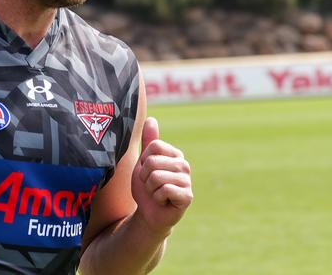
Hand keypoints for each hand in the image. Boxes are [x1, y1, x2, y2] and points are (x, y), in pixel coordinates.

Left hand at [131, 117, 192, 235]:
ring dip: (150, 189)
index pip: (153, 147)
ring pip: (156, 177)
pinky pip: (164, 190)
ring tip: (157, 193)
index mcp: (174, 154)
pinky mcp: (188, 196)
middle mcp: (183, 164)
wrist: (150, 212)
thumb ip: (148, 141)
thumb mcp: (143, 162)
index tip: (147, 171)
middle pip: (152, 162)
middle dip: (144, 177)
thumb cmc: (146, 186)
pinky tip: (164, 201)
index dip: (143, 161)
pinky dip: (157, 198)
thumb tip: (151, 118)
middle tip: (151, 185)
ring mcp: (187, 180)